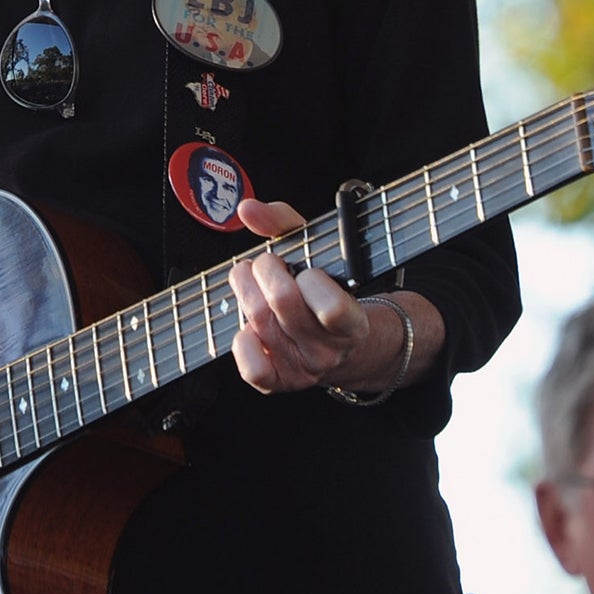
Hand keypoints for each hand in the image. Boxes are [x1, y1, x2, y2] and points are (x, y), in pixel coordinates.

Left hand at [226, 198, 402, 395]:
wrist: (339, 345)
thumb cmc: (324, 292)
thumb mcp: (317, 252)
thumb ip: (284, 223)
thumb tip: (248, 210)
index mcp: (351, 322)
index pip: (331, 307)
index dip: (309, 279)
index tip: (305, 269)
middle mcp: (329, 350)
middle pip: (282, 302)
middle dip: (266, 269)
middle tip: (268, 264)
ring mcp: (303, 369)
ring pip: (258, 321)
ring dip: (245, 290)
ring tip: (252, 281)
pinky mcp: (278, 382)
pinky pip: (252, 368)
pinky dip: (242, 342)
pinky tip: (249, 326)